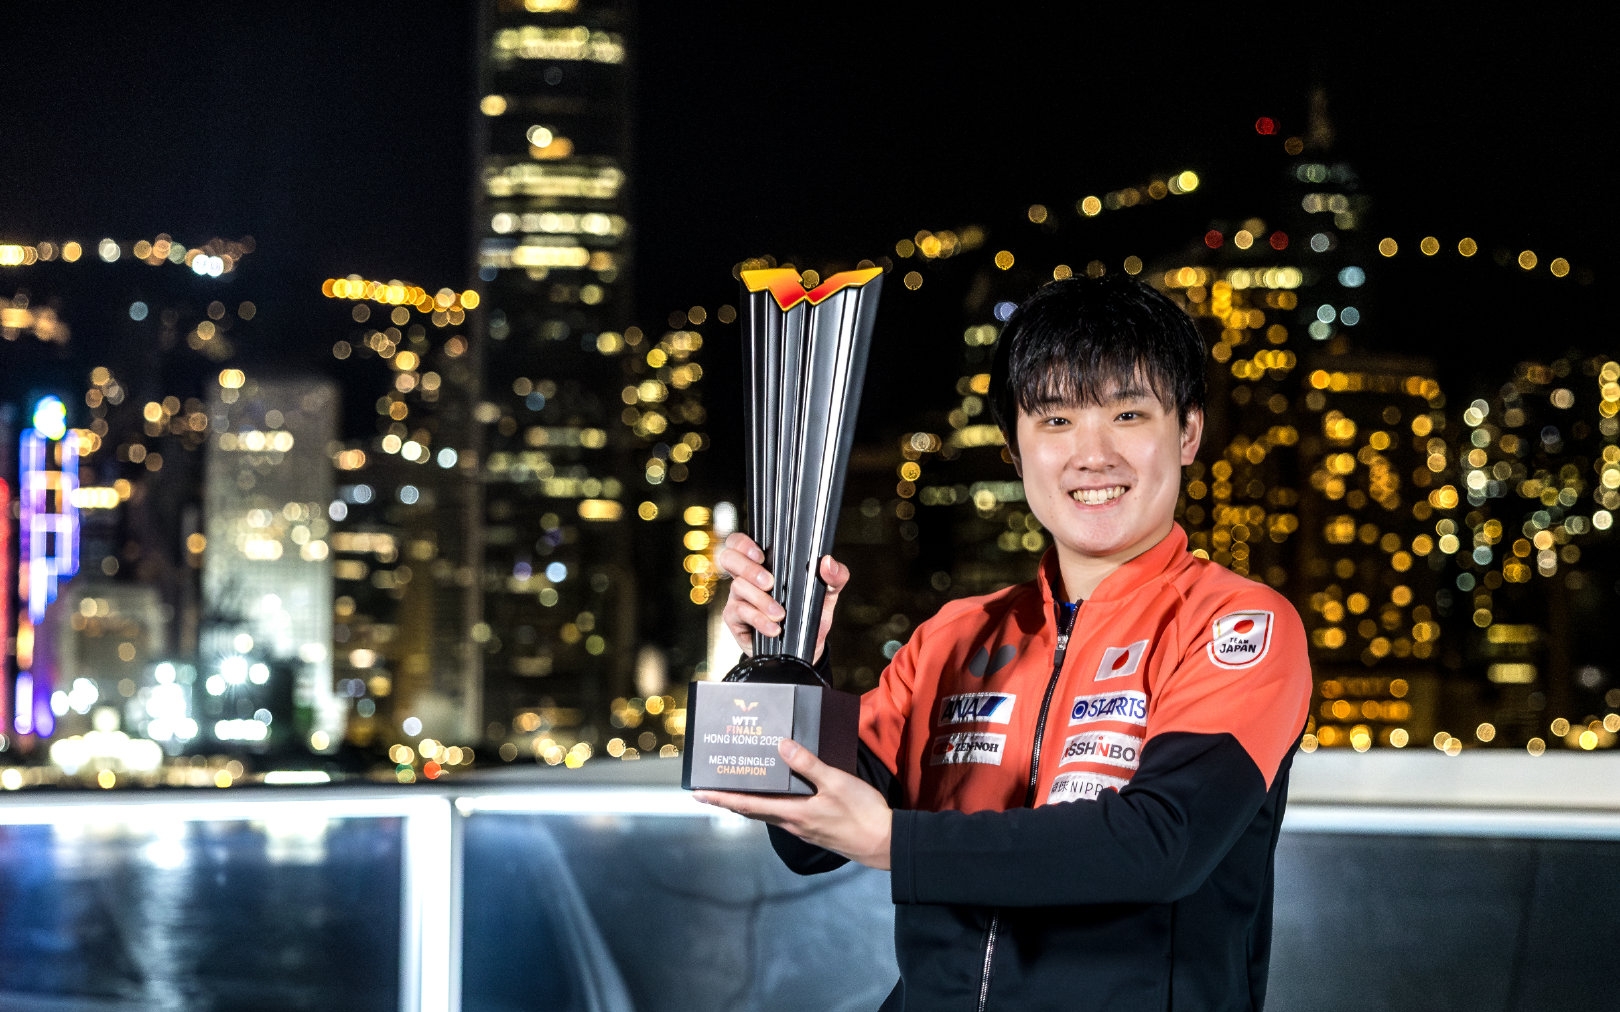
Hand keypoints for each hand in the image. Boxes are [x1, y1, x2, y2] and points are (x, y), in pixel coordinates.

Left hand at [694, 738, 891, 869]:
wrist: (885, 844)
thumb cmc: (861, 813)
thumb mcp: (835, 782)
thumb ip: (808, 764)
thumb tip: (780, 747)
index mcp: (792, 813)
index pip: (747, 805)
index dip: (721, 798)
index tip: (698, 794)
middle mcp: (793, 824)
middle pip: (754, 811)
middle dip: (731, 800)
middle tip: (712, 789)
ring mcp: (804, 830)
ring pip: (770, 814)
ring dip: (752, 802)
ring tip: (742, 788)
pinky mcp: (816, 831)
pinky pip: (786, 816)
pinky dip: (774, 805)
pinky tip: (781, 796)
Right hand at [719, 533, 848, 660]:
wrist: (804, 649)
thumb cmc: (809, 614)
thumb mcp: (827, 594)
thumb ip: (835, 576)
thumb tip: (827, 563)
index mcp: (766, 564)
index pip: (740, 543)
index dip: (743, 544)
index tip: (761, 555)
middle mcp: (747, 577)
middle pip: (729, 559)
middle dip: (748, 568)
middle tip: (769, 582)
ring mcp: (739, 597)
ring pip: (738, 587)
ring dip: (761, 600)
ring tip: (780, 614)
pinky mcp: (735, 618)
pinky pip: (740, 613)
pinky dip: (759, 620)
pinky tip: (774, 628)